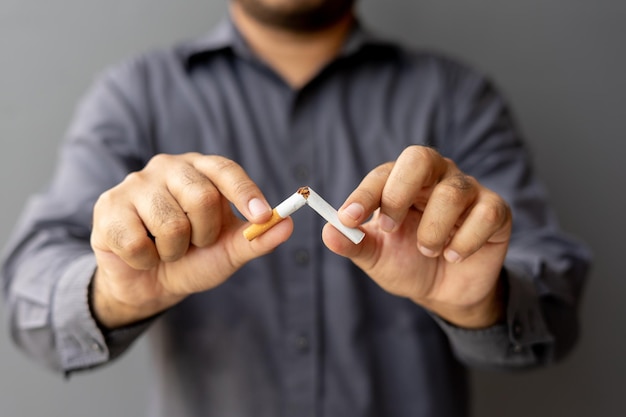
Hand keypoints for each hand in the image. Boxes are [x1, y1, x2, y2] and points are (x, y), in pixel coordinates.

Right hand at [90, 153, 292, 328]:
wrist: (148, 283)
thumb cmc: (192, 258)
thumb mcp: (228, 251)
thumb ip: (257, 239)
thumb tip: (288, 224)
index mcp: (201, 170)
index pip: (225, 170)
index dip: (246, 193)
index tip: (262, 216)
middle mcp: (167, 168)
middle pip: (202, 196)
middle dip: (205, 234)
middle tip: (195, 243)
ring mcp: (134, 184)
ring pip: (170, 224)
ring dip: (175, 251)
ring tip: (167, 249)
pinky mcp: (108, 207)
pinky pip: (138, 243)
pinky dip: (147, 260)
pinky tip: (142, 254)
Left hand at [323, 146, 510, 328]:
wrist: (445, 292)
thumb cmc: (408, 264)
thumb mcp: (376, 257)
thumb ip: (353, 243)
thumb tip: (327, 231)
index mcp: (402, 181)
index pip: (383, 173)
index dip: (365, 194)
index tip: (349, 218)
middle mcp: (436, 177)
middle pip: (420, 158)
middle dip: (399, 194)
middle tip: (390, 228)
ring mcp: (468, 191)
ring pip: (452, 193)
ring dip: (432, 231)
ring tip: (427, 252)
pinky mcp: (496, 210)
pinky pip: (485, 214)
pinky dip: (465, 241)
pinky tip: (453, 256)